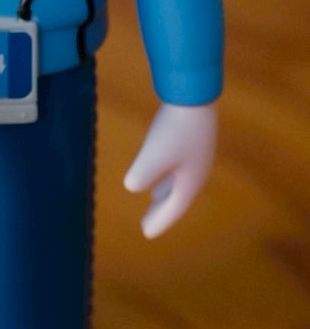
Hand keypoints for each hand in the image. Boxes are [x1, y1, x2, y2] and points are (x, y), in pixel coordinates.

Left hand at [124, 101, 217, 238]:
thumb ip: (143, 175)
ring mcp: (196, 156)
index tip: (146, 234)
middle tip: (147, 224)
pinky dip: (168, 176)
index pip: (173, 209)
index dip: (159, 221)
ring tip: (156, 200)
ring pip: (180, 182)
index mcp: (190, 182)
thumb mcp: (154, 155)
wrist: (195, 95)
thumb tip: (132, 187)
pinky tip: (162, 169)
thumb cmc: (174, 128)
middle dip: (162, 211)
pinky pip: (179, 167)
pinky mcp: (192, 140)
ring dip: (167, 193)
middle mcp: (196, 173)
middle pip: (178, 198)